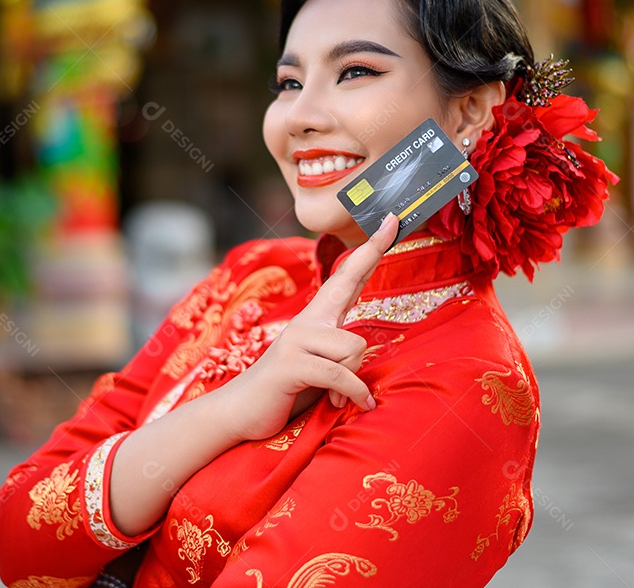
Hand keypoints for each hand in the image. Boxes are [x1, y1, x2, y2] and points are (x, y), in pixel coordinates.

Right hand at [216, 214, 397, 442]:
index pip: (347, 276)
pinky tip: (350, 405)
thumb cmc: (286, 390)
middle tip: (393, 220)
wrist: (240, 412)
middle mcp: (306, 321)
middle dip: (372, 253)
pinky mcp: (291, 364)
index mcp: (315, 319)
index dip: (370, 249)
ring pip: (354, 347)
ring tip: (339, 396)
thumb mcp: (319, 365)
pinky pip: (340, 374)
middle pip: (349, 286)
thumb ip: (337, 350)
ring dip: (353, 379)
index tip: (391, 221)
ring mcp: (296, 340)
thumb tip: (361, 345)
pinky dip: (352, 394)